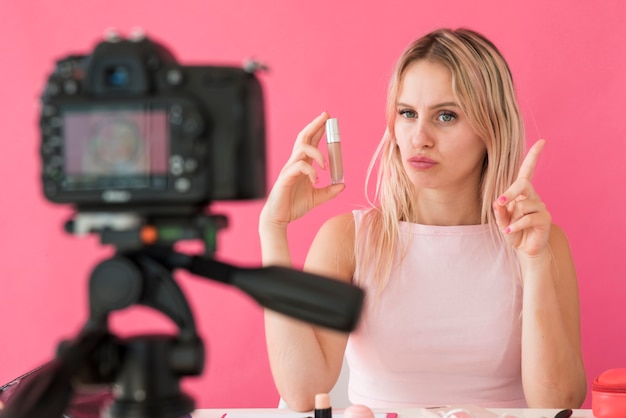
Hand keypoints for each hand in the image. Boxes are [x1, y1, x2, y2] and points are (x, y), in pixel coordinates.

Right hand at [260, 111, 344, 227]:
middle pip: (303, 137)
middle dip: (315, 125)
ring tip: (325, 166)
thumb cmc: (294, 206)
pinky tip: (316, 181)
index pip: (311, 141)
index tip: (328, 120)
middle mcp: (295, 163)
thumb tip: (343, 185)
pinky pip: (300, 166)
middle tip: (327, 116)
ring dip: (317, 153)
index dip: (318, 129)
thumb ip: (329, 191)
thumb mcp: (317, 198)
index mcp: (302, 164)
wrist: (279, 218)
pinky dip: (311, 171)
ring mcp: (290, 169)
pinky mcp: (286, 177)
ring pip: (302, 148)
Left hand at [493, 139, 550, 256]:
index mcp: (522, 193)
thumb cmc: (512, 231)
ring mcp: (541, 207)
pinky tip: (510, 232)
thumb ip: (499, 211)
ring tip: (508, 228)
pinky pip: (528, 218)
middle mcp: (533, 197)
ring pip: (524, 205)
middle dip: (511, 192)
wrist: (525, 249)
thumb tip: (498, 202)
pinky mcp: (545, 219)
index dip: (534, 156)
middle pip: (523, 184)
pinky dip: (516, 226)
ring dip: (512, 217)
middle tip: (500, 201)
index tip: (542, 141)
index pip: (528, 171)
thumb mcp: (501, 221)